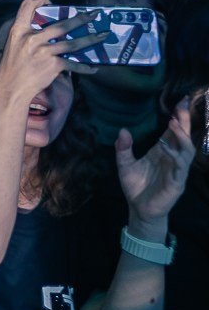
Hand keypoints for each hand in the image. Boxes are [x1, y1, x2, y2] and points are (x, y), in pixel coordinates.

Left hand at [116, 102, 195, 230]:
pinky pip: (180, 168)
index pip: (173, 132)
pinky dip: (175, 157)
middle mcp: (173, 158)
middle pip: (183, 137)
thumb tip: (122, 130)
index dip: (177, 117)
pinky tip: (167, 148)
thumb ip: (123, 148)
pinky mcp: (177, 183)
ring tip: (173, 124)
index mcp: (163, 152)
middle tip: (182, 105)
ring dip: (181, 137)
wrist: (139, 209)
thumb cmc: (135, 186)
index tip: (180, 100)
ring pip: (187, 151)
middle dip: (184, 121)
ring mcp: (177, 170)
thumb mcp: (124, 164)